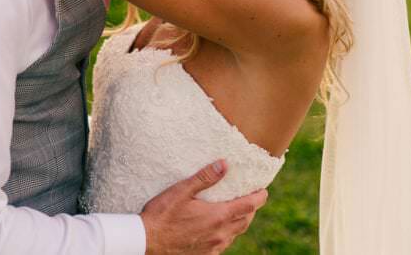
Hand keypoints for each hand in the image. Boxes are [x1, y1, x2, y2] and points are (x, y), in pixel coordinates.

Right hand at [141, 160, 267, 254]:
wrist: (147, 242)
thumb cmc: (162, 215)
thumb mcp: (181, 191)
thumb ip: (205, 178)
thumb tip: (225, 164)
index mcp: (217, 216)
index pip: (248, 206)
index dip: (259, 197)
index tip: (263, 191)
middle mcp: (220, 233)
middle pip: (245, 220)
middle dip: (251, 209)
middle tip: (250, 199)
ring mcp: (214, 246)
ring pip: (235, 233)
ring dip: (239, 222)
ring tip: (236, 211)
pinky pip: (224, 244)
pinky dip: (227, 233)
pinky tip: (217, 228)